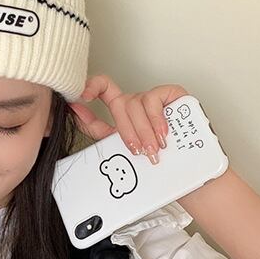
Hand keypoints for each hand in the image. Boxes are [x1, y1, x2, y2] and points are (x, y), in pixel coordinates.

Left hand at [68, 75, 189, 163]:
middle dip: (127, 131)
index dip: (90, 87)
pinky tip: (163, 132)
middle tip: (138, 151)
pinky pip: (154, 99)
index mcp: (122, 110)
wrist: (185, 171)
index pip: (103, 88)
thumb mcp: (119, 146)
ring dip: (144, 130)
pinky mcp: (172, 94)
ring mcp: (154, 97)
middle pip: (120, 103)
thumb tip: (74, 112)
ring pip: (136, 103)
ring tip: (153, 148)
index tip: (80, 98)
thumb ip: (97, 129)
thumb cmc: (153, 160)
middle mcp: (137, 101)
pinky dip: (156, 118)